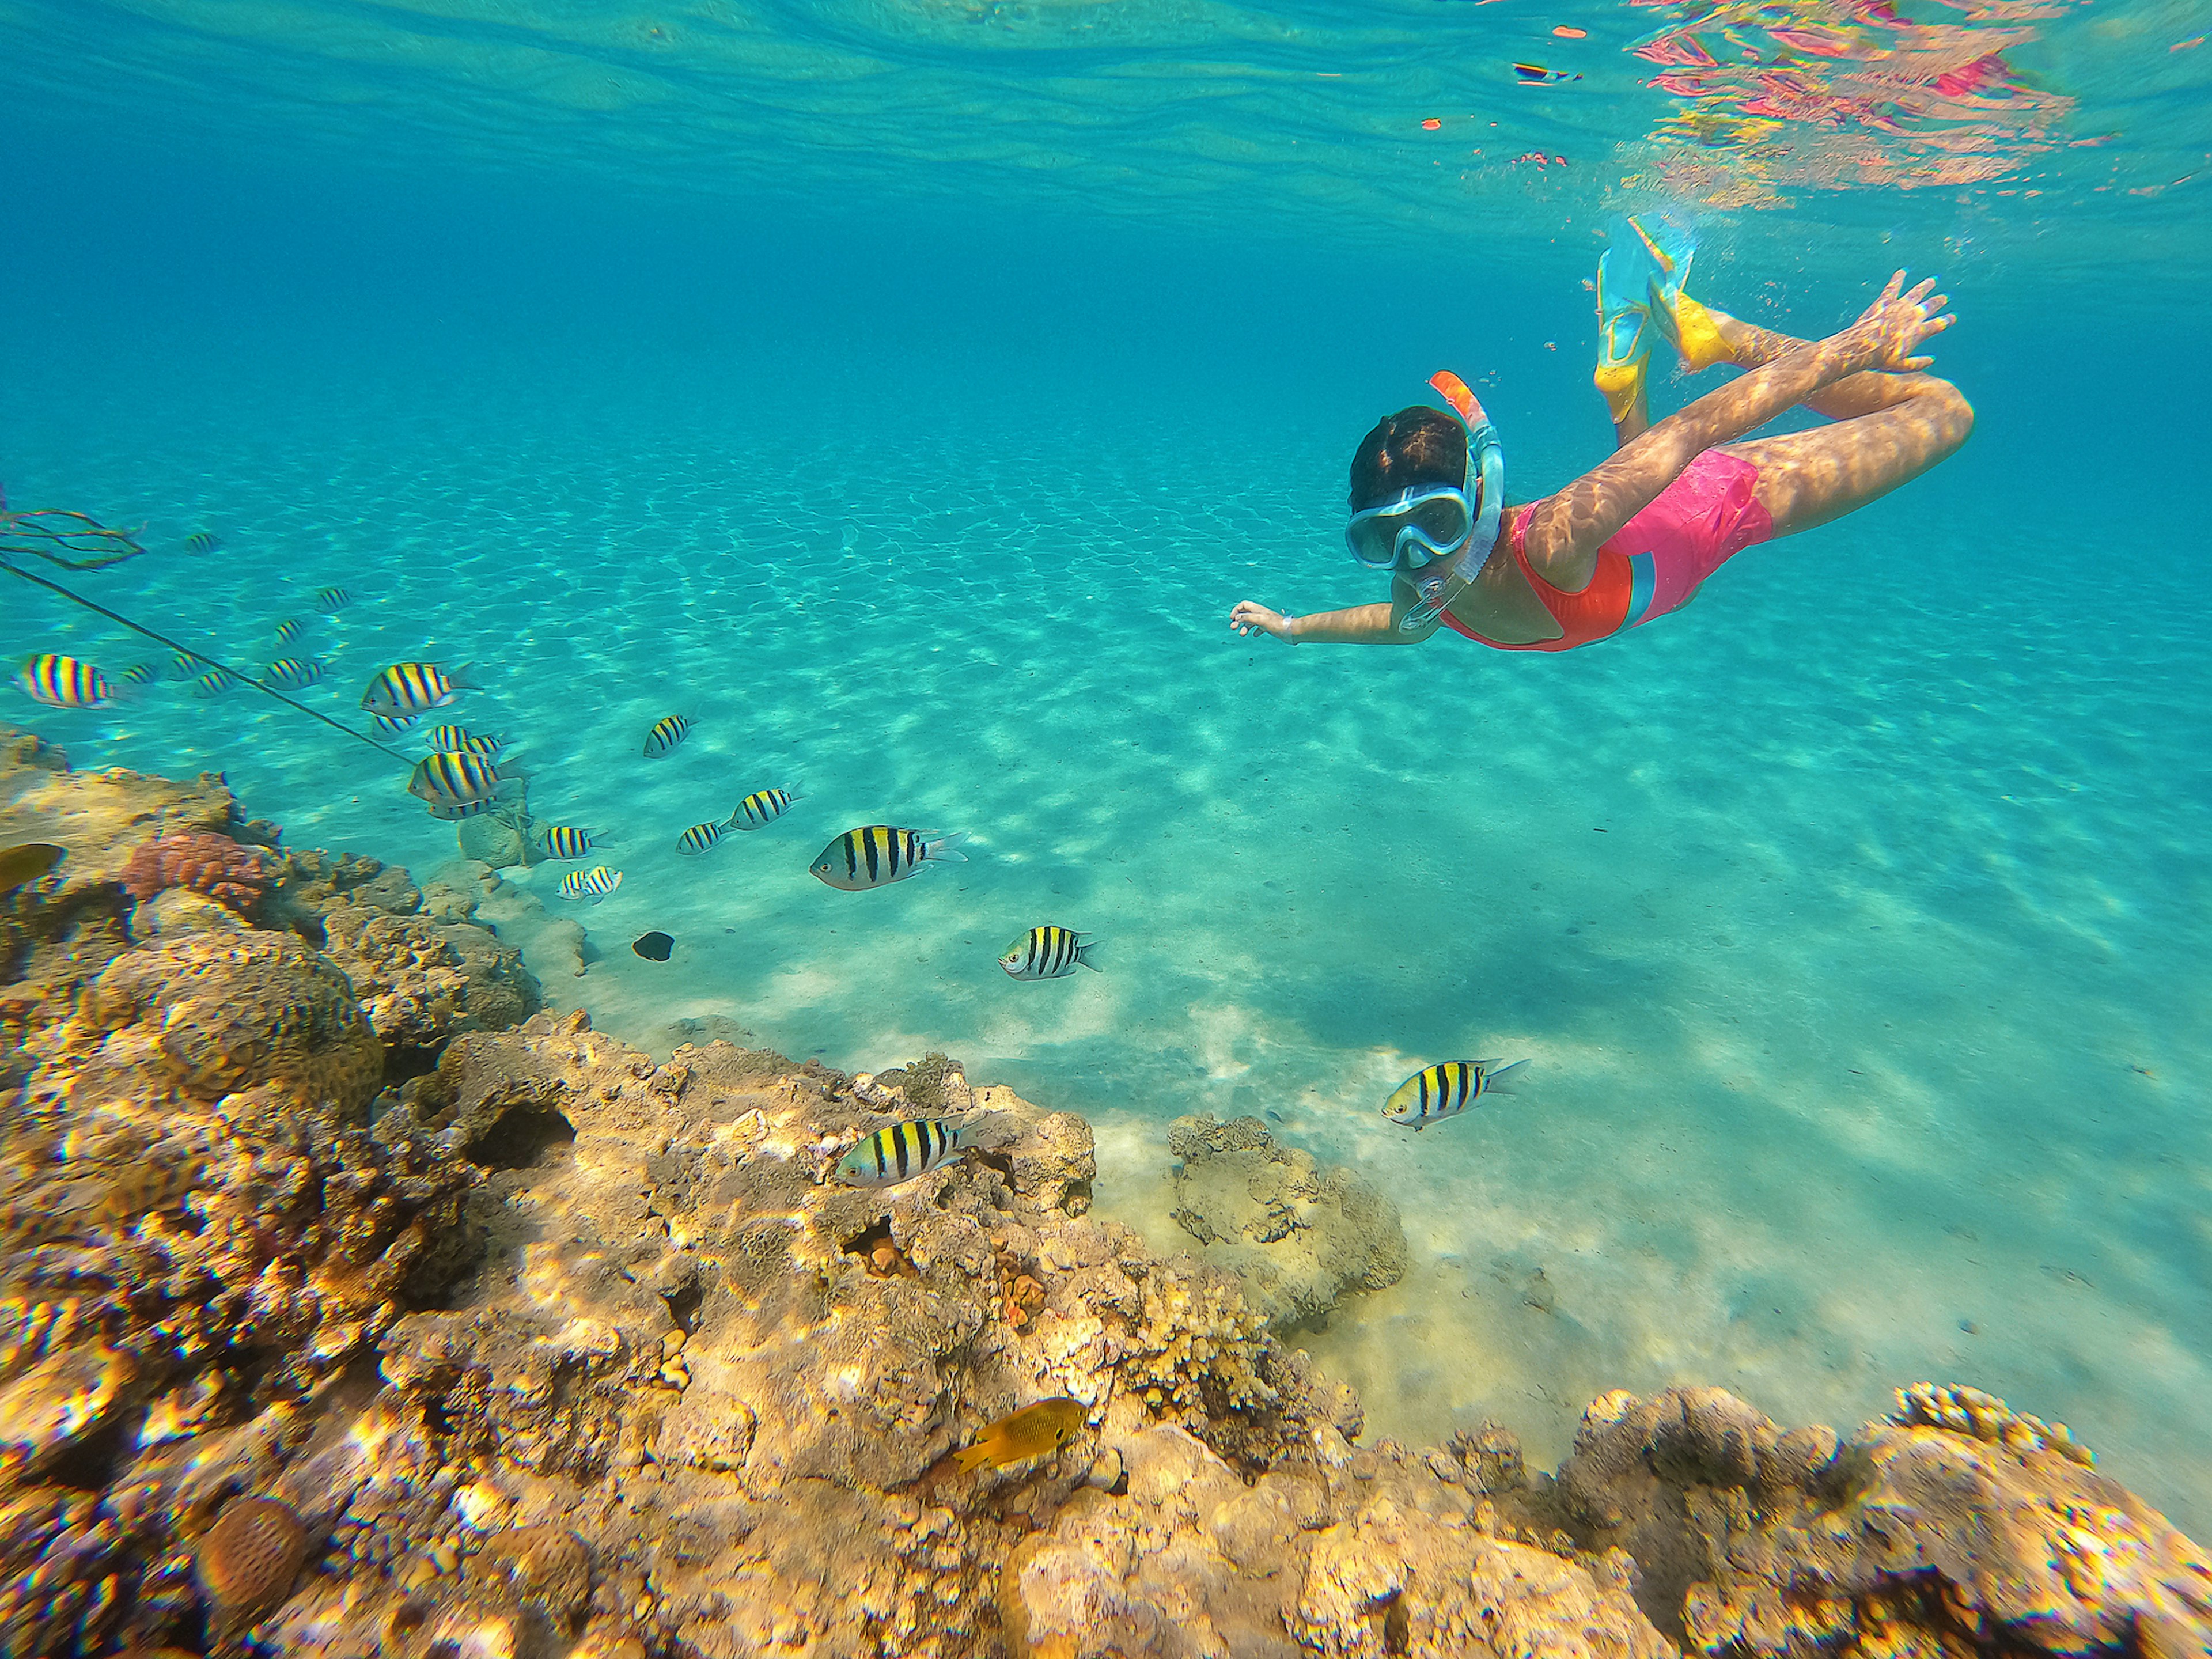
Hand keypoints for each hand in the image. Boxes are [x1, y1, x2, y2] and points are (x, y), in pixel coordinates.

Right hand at [1229, 600, 1292, 640]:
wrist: (1290, 631)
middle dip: (1238, 620)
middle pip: (1245, 614)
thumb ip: (1247, 617)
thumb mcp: (1260, 619)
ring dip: (1244, 627)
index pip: (1244, 605)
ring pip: (1251, 622)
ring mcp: (1265, 620)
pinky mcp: (1269, 627)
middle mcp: (1261, 614)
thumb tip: (1237, 618)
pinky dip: (1254, 631)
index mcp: (1258, 609)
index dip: (1236, 610)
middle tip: (1233, 628)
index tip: (1232, 619)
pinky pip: (1259, 628)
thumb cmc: (1276, 625)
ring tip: (1242, 634)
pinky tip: (1254, 635)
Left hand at [1835, 271, 1953, 372]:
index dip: (1948, 320)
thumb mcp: (1902, 366)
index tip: (1953, 317)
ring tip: (1933, 281)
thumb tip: (1932, 360)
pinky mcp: (1886, 300)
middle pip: (1932, 305)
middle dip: (1939, 301)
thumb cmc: (1881, 359)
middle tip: (1945, 298)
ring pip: (1918, 292)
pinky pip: (1894, 286)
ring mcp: (1900, 306)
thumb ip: (1918, 363)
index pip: (1940, 324)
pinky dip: (1898, 278)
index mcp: (1919, 332)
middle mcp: (1913, 315)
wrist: (1862, 347)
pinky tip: (1902, 271)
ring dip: (1926, 285)